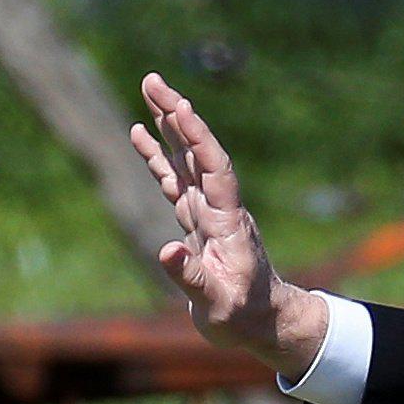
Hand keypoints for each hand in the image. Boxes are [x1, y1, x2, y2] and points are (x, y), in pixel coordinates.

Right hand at [130, 72, 329, 373]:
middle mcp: (219, 210)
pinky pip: (174, 181)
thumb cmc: (245, 317)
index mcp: (228, 223)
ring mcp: (207, 213)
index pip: (214, 169)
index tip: (180, 104)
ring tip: (150, 90)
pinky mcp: (196, 221)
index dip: (198, 137)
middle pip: (198, 153)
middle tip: (153, 79)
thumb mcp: (218, 304)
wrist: (264, 323)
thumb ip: (192, 278)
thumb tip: (167, 249)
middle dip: (177, 115)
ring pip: (185, 160)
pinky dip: (157, 157)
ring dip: (168, 126)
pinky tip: (139, 133)